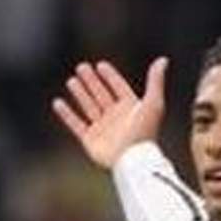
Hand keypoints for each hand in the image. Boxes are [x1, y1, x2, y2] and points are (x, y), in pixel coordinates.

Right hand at [52, 58, 168, 168]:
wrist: (131, 160)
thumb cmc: (144, 133)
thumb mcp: (153, 103)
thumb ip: (155, 81)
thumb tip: (163, 59)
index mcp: (130, 108)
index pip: (118, 87)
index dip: (110, 76)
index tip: (100, 65)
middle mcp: (115, 117)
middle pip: (101, 94)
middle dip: (91, 81)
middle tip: (81, 67)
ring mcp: (102, 129)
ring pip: (88, 106)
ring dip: (80, 93)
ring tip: (71, 80)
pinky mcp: (90, 140)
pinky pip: (76, 124)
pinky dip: (66, 114)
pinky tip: (58, 102)